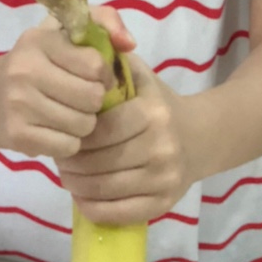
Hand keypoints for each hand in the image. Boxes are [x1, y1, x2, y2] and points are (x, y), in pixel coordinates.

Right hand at [0, 7, 134, 159]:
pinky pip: (69, 146)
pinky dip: (68, 142)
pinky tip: (55, 131)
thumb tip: (129, 43)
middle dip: (93, 102)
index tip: (93, 76)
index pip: (95, 64)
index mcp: (40, 41)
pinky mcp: (19, 136)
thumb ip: (103, 20)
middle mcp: (25, 71)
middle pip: (92, 98)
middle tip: (79, 99)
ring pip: (83, 125)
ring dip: (83, 123)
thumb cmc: (35, 61)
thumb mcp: (63, 30)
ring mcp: (19, 105)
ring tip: (67, 114)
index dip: (103, 74)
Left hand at [56, 54, 190, 223]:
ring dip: (77, 185)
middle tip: (60, 157)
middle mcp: (161, 148)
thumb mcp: (141, 75)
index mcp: (152, 113)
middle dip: (71, 162)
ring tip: (68, 175)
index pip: (100, 130)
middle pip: (99, 162)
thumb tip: (79, 48)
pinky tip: (83, 196)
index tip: (64, 131)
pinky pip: (119, 213)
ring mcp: (164, 179)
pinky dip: (93, 208)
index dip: (76, 134)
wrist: (201, 137)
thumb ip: (112, 61)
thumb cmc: (159, 104)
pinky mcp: (164, 204)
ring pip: (105, 189)